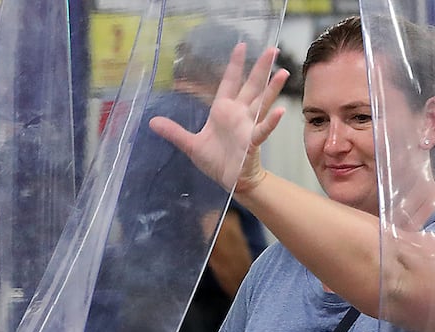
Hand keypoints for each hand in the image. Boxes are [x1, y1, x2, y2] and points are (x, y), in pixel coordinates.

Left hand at [148, 44, 288, 194]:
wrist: (230, 181)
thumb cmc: (216, 161)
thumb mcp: (191, 145)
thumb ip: (174, 132)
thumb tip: (151, 122)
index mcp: (223, 110)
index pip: (230, 81)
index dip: (235, 64)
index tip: (241, 46)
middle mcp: (239, 114)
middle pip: (251, 86)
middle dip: (261, 68)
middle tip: (273, 50)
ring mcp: (248, 126)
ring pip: (262, 102)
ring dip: (272, 88)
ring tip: (283, 72)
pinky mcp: (252, 141)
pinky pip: (263, 129)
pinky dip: (271, 121)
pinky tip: (280, 111)